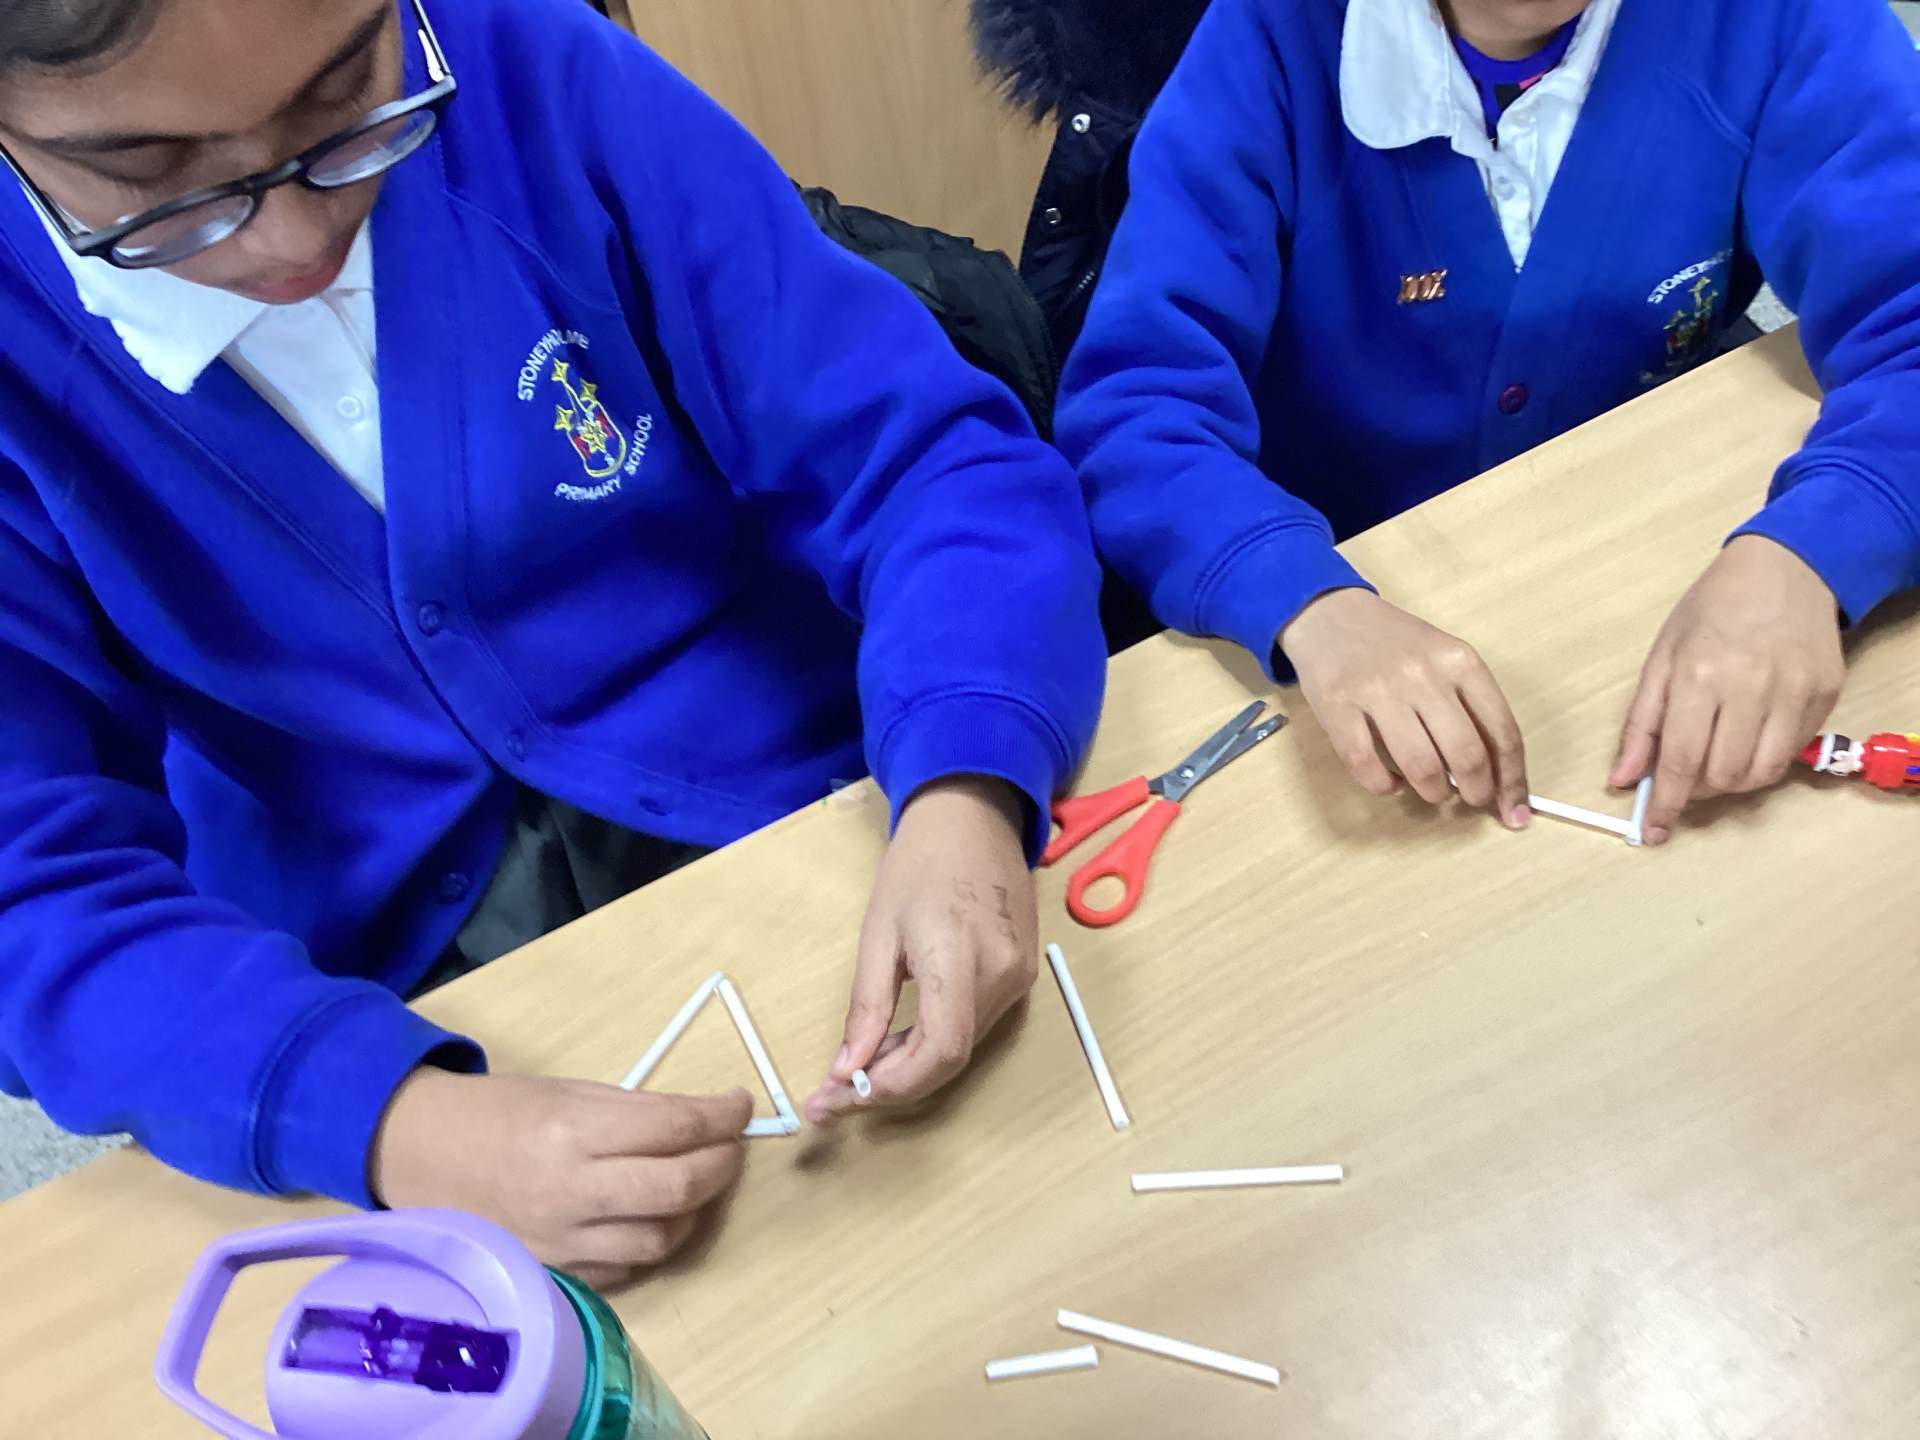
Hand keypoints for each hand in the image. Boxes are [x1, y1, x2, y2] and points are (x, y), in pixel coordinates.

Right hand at [370, 1069, 751, 1289]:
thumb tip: (701, 1122)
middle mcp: (574, 1190)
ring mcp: (565, 1239)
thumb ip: (635, 1112)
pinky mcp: (557, 1272)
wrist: (422, 1155)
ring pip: (663, 1237)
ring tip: (695, 1181)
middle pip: (680, 1187)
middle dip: (722, 1162)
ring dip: (694, 1208)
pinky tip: (654, 1215)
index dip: (722, 1114)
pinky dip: (653, 1240)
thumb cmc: (499, 1112)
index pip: (676, 1127)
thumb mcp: (570, 1091)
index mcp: (576, 1131)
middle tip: (731, 1144)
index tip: (740, 1104)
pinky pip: (628, 1265)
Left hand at [804, 775, 1036, 1122]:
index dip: (892, 1087)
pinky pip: (975, 1028)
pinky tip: (900, 1040)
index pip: (940, 1051)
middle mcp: (1002, 975)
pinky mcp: (1022, 978)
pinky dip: (934, 1043)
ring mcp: (1020, 979)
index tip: (842, 1096)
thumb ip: (867, 1008)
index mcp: (960, 956)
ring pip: (962, 1049)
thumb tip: (847, 1071)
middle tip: (834, 1093)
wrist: (974, 818)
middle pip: (949, 1060)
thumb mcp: (878, 933)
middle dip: (890, 1084)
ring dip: (910, 1066)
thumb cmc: (920, 863)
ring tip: (861, 1065)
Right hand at [1280, 589, 1529, 826]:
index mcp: (1460, 661)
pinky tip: (1389, 781)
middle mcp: (1423, 674)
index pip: (1502, 731)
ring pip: (1420, 765)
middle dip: (1476, 792)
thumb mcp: (1444, 658)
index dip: (1512, 780)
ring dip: (1432, 792)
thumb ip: (1468, 706)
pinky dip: (1383, 786)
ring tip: (1431, 790)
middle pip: (1465, 754)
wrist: (1331, 614)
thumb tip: (1492, 774)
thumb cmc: (1396, 644)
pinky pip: (1366, 766)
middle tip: (1470, 800)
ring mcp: (1377, 691)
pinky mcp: (1337, 707)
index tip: (1515, 811)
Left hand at [1611, 536, 1843, 843]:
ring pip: (1762, 774)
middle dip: (1697, 790)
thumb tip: (1623, 780)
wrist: (1785, 569)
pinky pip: (1792, 751)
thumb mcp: (1662, 658)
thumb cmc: (1712, 611)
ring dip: (1732, 782)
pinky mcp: (1826, 695)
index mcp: (1700, 676)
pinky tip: (1750, 734)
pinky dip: (1765, 759)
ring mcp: (1795, 692)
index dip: (1666, 803)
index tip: (1653, 831)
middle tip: (1685, 778)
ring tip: (1716, 759)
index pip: (1681, 760)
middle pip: (1723, 775)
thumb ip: (1641, 724)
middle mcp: (1752, 687)